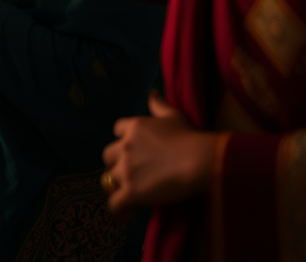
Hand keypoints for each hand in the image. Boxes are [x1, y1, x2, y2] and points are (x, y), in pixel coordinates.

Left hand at [101, 92, 218, 210]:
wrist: (197, 160)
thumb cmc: (189, 136)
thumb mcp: (173, 115)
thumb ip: (158, 105)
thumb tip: (152, 92)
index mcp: (134, 127)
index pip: (116, 130)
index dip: (124, 140)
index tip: (135, 149)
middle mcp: (125, 146)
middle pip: (107, 154)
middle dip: (116, 162)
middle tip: (132, 172)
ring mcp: (126, 170)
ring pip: (108, 179)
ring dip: (117, 185)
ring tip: (130, 194)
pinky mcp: (131, 192)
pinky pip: (113, 204)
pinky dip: (118, 210)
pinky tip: (128, 213)